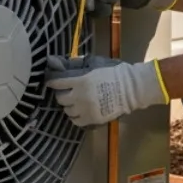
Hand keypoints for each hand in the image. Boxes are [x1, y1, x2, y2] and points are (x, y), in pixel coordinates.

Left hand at [44, 54, 168, 126]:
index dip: (51, 81)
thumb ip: (75, 63)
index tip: (51, 81)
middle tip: (68, 90)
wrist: (131, 89)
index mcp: (80, 80)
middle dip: (62, 93)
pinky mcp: (92, 119)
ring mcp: (86, 110)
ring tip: (75, 100)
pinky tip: (80, 110)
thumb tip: (55, 62)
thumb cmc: (113, 72)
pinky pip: (75, 121)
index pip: (56, 82)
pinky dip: (75, 116)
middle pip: (60, 98)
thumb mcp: (94, 62)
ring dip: (68, 105)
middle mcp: (80, 96)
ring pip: (67, 110)